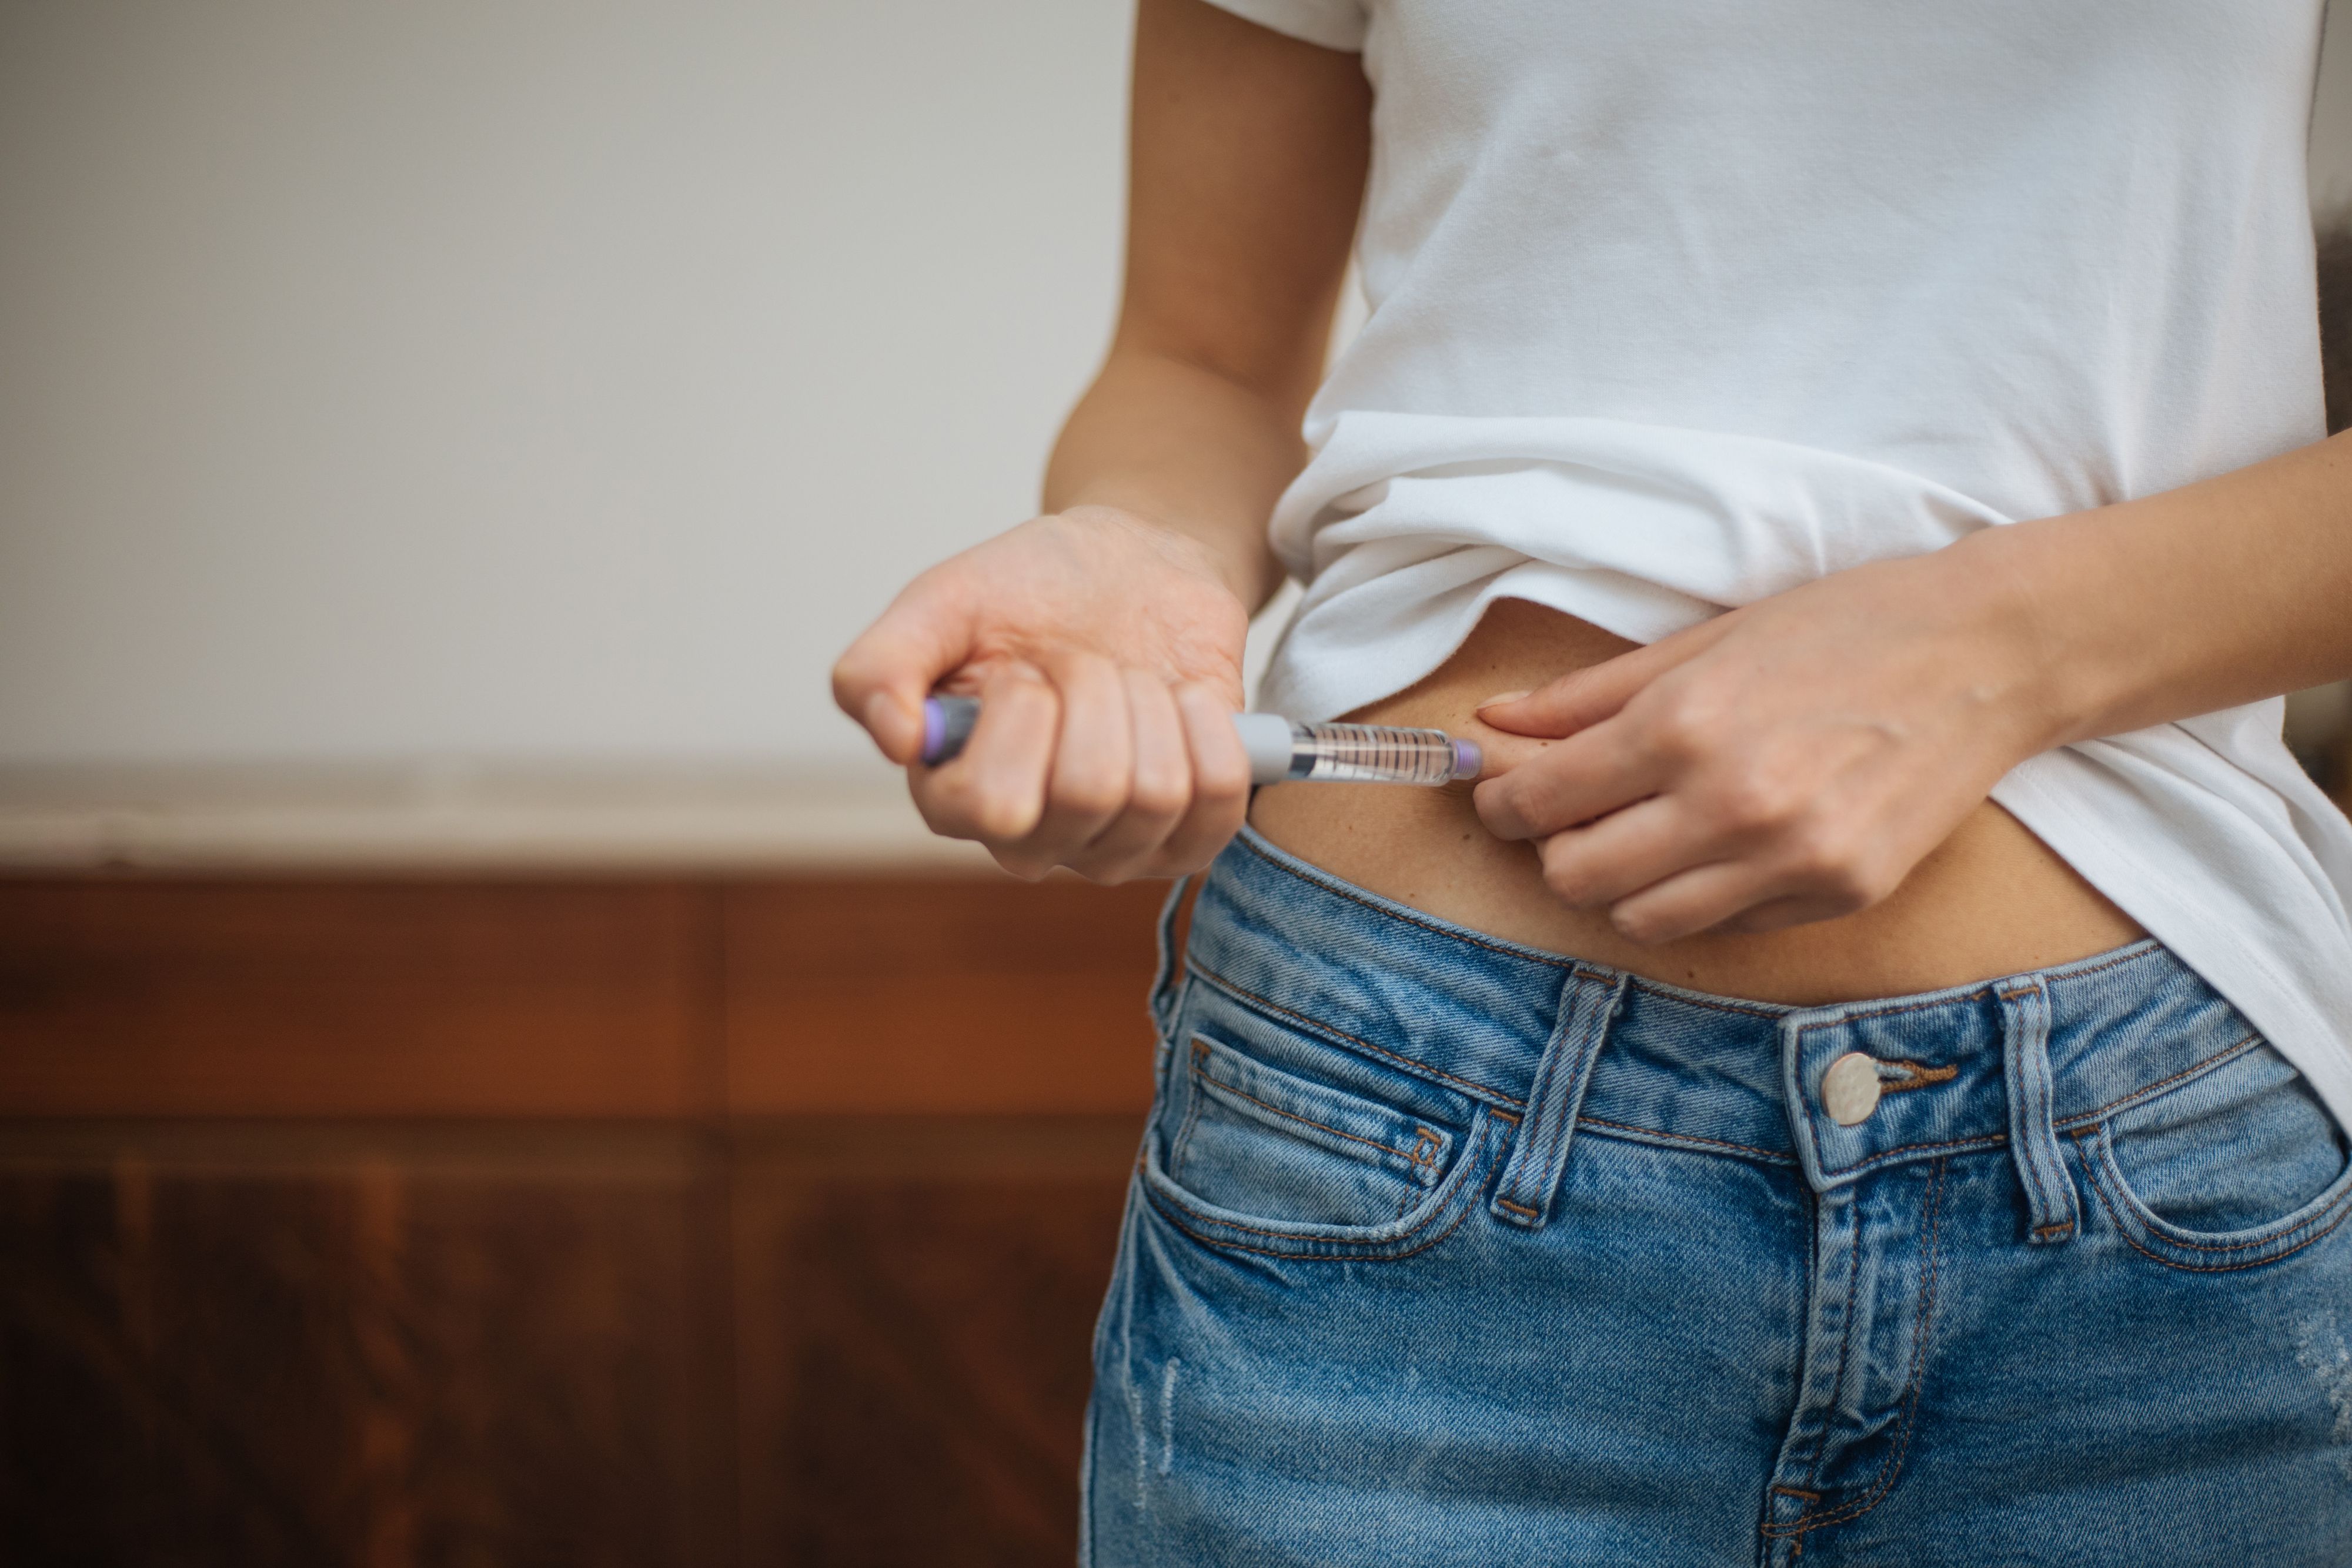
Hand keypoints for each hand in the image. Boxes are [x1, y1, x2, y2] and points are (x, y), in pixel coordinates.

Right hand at [831, 506, 1254, 881]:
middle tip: (1079, 660)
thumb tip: (894, 739)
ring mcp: (1116, 849)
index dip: (1023, 714)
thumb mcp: (942, 601)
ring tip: (1128, 677)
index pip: (994, 804)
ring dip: (1151, 700)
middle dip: (1094, 687)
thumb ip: (879, 665)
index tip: (1019, 666)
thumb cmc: (1031, 590)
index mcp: (955, 798)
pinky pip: (1219, 799)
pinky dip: (1210, 727)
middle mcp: (1034, 841)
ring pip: (1158, 793)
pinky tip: (1182, 700)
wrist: (1132, 568)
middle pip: (1088, 791)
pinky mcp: (1188, 836)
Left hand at [1471, 546, 2056, 941]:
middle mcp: (1732, 804)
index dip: (1500, 802)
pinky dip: (1699, 894)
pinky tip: (1722, 843)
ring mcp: (1791, 861)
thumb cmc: (1845, 627)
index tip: (1501, 792)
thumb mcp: (1706, 640)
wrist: (1990, 652)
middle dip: (1553, 848)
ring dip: (1619, 884)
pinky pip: (1724, 923)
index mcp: (1685, 726)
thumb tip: (1495, 725)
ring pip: (1640, 920)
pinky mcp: (1841, 894)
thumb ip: (1590, 695)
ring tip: (1644, 832)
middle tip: (1570, 814)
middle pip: (1575, 878)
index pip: (1539, 801)